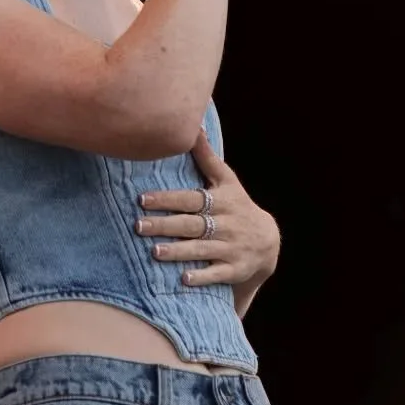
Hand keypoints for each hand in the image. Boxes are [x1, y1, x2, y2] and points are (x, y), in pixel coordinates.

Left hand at [135, 130, 279, 291]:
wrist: (266, 241)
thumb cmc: (237, 205)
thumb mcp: (227, 180)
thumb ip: (207, 157)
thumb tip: (193, 125)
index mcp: (222, 200)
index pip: (191, 199)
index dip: (167, 199)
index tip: (141, 199)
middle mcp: (227, 223)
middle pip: (192, 224)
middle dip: (165, 225)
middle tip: (138, 226)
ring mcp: (231, 247)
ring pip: (202, 249)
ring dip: (178, 251)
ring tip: (154, 252)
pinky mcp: (234, 269)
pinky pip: (217, 274)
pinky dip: (201, 276)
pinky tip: (183, 279)